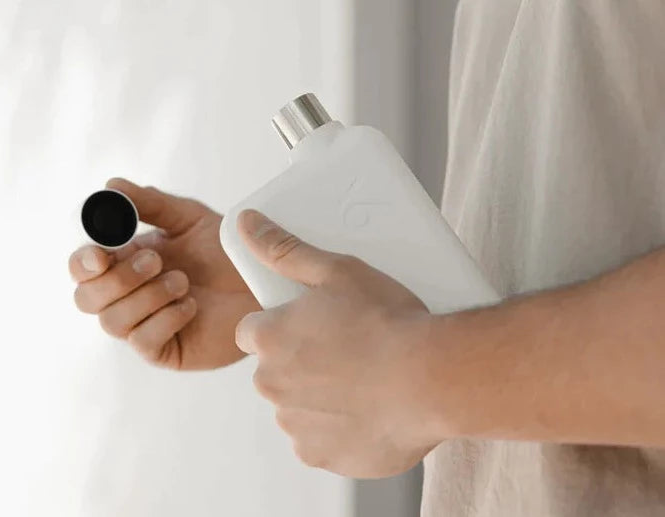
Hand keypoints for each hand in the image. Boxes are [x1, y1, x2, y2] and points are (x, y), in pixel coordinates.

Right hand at [69, 178, 259, 369]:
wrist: (263, 282)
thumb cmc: (227, 252)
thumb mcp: (189, 219)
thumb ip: (150, 203)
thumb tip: (111, 186)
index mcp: (127, 261)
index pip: (83, 266)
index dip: (82, 261)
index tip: (100, 253)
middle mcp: (129, 295)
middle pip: (86, 297)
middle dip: (118, 278)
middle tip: (156, 262)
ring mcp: (144, 324)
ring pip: (112, 321)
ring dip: (146, 297)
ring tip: (183, 281)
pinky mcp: (165, 350)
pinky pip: (142, 341)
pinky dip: (164, 319)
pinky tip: (190, 306)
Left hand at [234, 210, 441, 478]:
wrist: (433, 378)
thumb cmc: (386, 321)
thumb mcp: (336, 270)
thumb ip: (284, 248)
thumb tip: (246, 222)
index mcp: (269, 339)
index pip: (251, 331)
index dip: (278, 324)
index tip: (307, 322)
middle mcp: (272, 385)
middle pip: (273, 368)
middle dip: (298, 359)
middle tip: (342, 345)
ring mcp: (296, 425)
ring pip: (296, 404)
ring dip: (316, 394)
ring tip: (360, 376)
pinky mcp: (323, 456)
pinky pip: (319, 438)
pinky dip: (336, 426)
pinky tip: (367, 407)